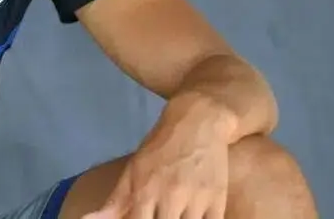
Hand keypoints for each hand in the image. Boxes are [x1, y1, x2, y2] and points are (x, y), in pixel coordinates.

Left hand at [83, 103, 230, 218]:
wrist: (197, 123)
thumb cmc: (159, 149)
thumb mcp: (133, 171)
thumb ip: (115, 203)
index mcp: (144, 192)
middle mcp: (170, 197)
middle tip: (158, 214)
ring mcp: (197, 200)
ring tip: (174, 214)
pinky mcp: (218, 201)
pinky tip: (190, 216)